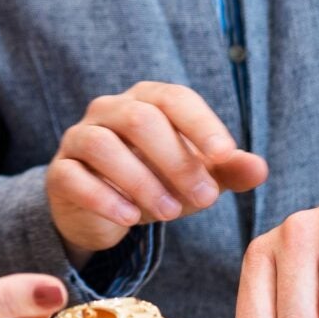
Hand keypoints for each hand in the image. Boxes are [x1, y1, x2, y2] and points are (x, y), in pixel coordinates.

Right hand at [45, 82, 268, 255]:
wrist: (102, 211)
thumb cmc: (155, 182)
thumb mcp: (194, 177)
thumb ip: (225, 170)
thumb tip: (259, 169)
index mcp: (147, 100)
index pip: (174, 98)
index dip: (200, 123)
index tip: (225, 154)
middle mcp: (109, 111)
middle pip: (140, 120)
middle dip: (176, 160)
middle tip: (205, 198)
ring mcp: (79, 139)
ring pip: (104, 146)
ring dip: (142, 181)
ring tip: (170, 214)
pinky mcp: (59, 173)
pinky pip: (75, 178)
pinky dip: (105, 198)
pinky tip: (131, 219)